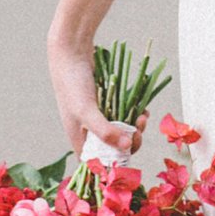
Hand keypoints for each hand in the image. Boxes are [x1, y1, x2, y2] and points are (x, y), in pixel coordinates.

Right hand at [47, 36, 149, 159]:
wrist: (72, 52)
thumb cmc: (72, 84)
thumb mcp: (86, 111)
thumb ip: (105, 131)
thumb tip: (126, 147)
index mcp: (80, 139)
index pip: (99, 162)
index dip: (116, 161)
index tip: (129, 149)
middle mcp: (89, 132)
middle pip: (115, 148)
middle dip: (131, 141)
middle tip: (139, 131)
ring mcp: (100, 118)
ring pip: (122, 132)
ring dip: (135, 128)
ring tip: (142, 117)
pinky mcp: (108, 105)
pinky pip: (125, 116)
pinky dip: (135, 115)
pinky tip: (142, 110)